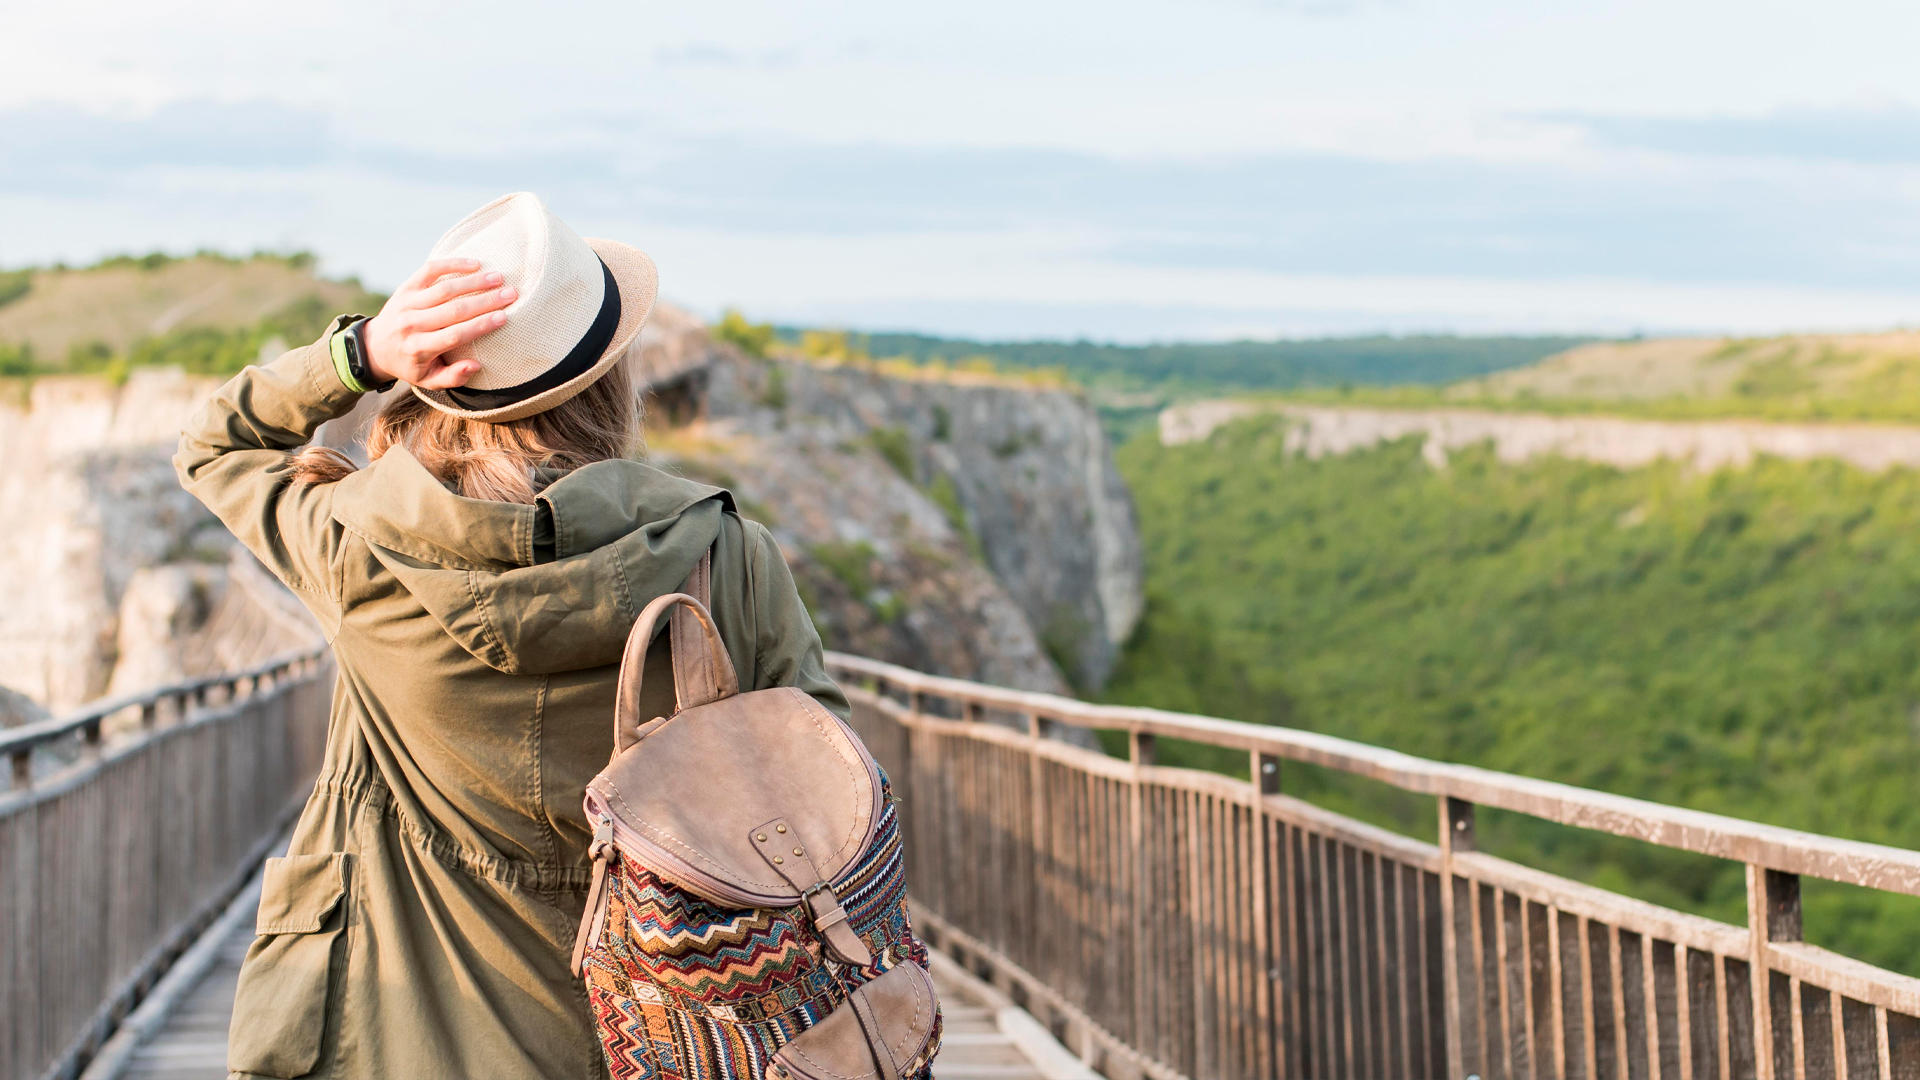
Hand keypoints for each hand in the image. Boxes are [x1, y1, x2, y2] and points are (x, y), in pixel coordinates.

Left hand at [362, 258, 514, 388]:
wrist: (375, 346)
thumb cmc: (411, 364)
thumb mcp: (428, 380)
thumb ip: (453, 377)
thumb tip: (476, 365)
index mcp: (419, 348)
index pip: (454, 335)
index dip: (480, 326)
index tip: (504, 317)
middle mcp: (411, 324)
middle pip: (453, 310)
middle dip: (485, 301)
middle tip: (511, 294)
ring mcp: (407, 303)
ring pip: (445, 289)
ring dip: (474, 282)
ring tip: (498, 277)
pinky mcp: (406, 287)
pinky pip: (430, 270)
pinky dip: (452, 264)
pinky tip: (475, 264)